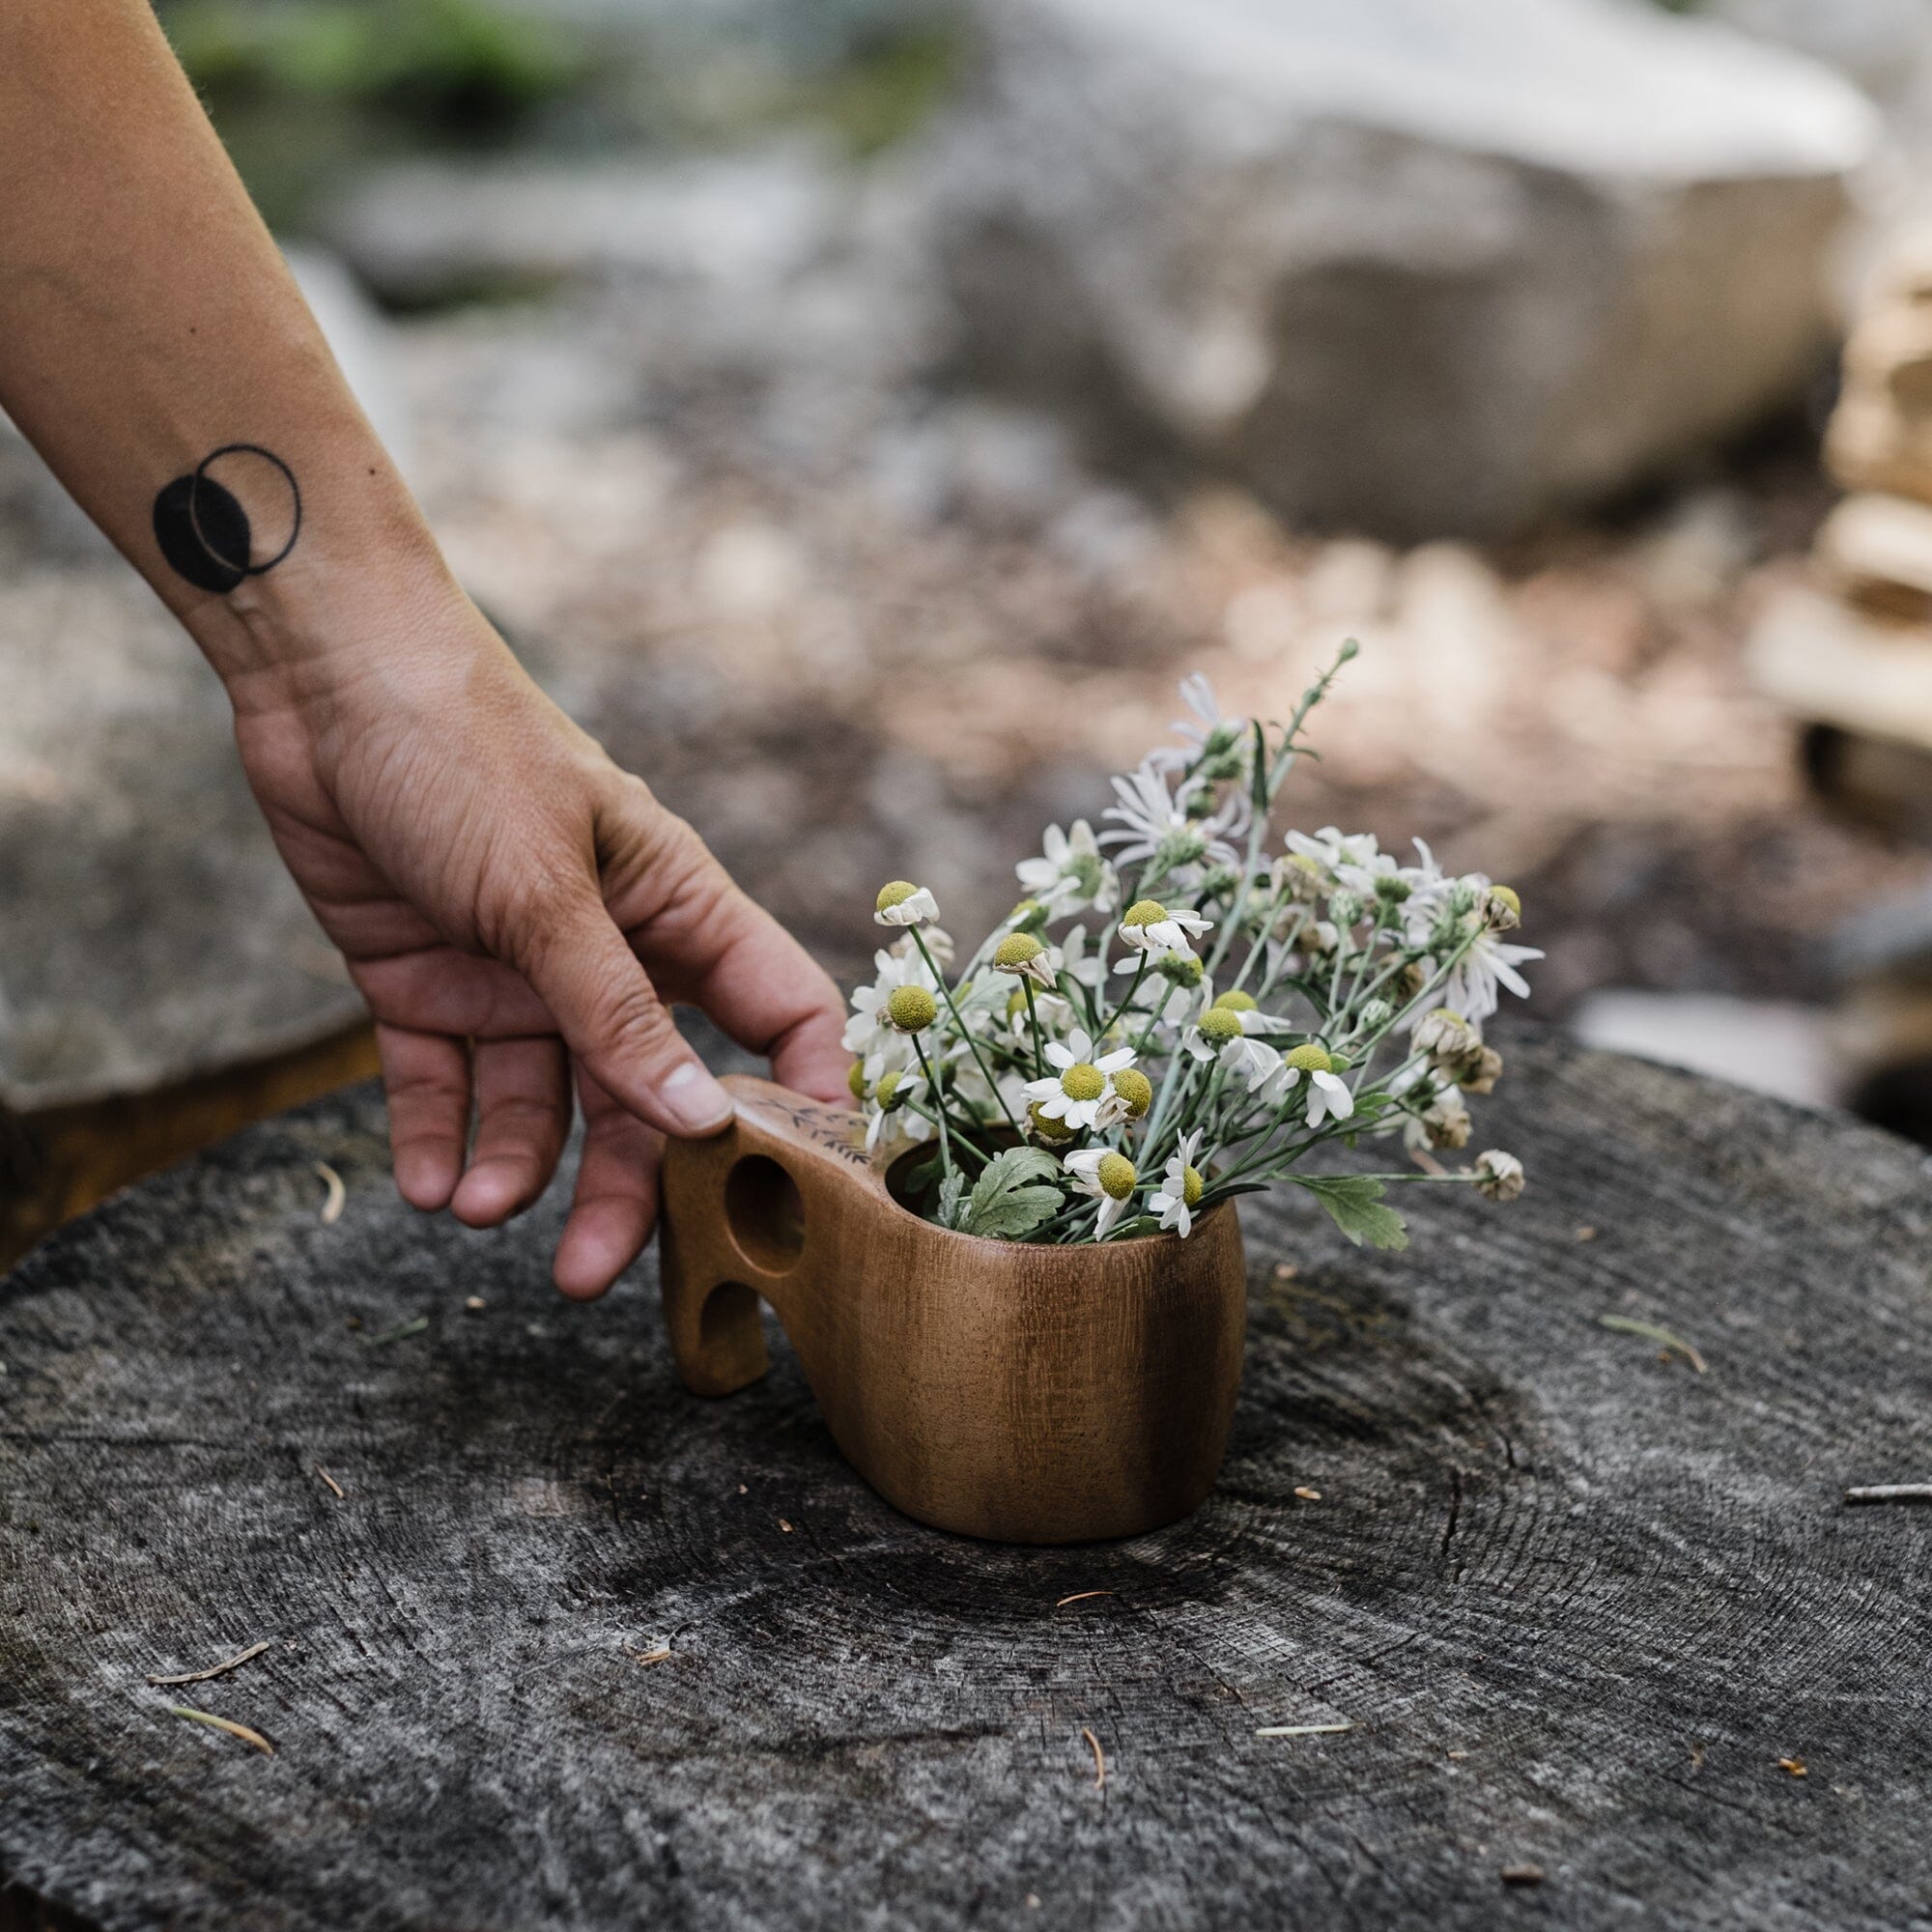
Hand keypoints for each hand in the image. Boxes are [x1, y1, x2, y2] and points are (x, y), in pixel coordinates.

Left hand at [224, 591, 848, 1297]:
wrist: (322, 679)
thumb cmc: (467, 749)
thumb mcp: (547, 893)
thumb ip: (621, 1016)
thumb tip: (705, 1124)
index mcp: (674, 910)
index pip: (776, 1012)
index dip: (799, 1096)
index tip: (800, 1189)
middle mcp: (606, 954)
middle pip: (643, 1095)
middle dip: (621, 1184)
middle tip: (590, 1275)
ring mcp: (516, 975)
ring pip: (541, 1104)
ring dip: (515, 1170)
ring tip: (473, 1212)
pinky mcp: (428, 984)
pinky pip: (444, 1085)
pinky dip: (437, 1138)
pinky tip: (427, 1185)